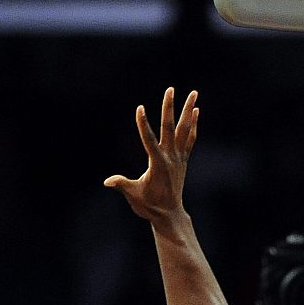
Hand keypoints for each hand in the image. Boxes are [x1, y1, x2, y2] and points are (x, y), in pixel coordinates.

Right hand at [102, 87, 197, 221]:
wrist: (169, 215)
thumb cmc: (149, 206)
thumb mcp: (133, 195)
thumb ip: (122, 185)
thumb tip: (107, 181)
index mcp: (157, 164)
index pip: (148, 140)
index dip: (143, 124)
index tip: (140, 108)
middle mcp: (170, 157)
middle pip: (170, 128)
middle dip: (169, 108)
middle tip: (170, 89)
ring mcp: (179, 158)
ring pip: (185, 130)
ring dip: (189, 110)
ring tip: (194, 92)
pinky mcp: (183, 160)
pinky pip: (190, 139)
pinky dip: (193, 125)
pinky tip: (195, 112)